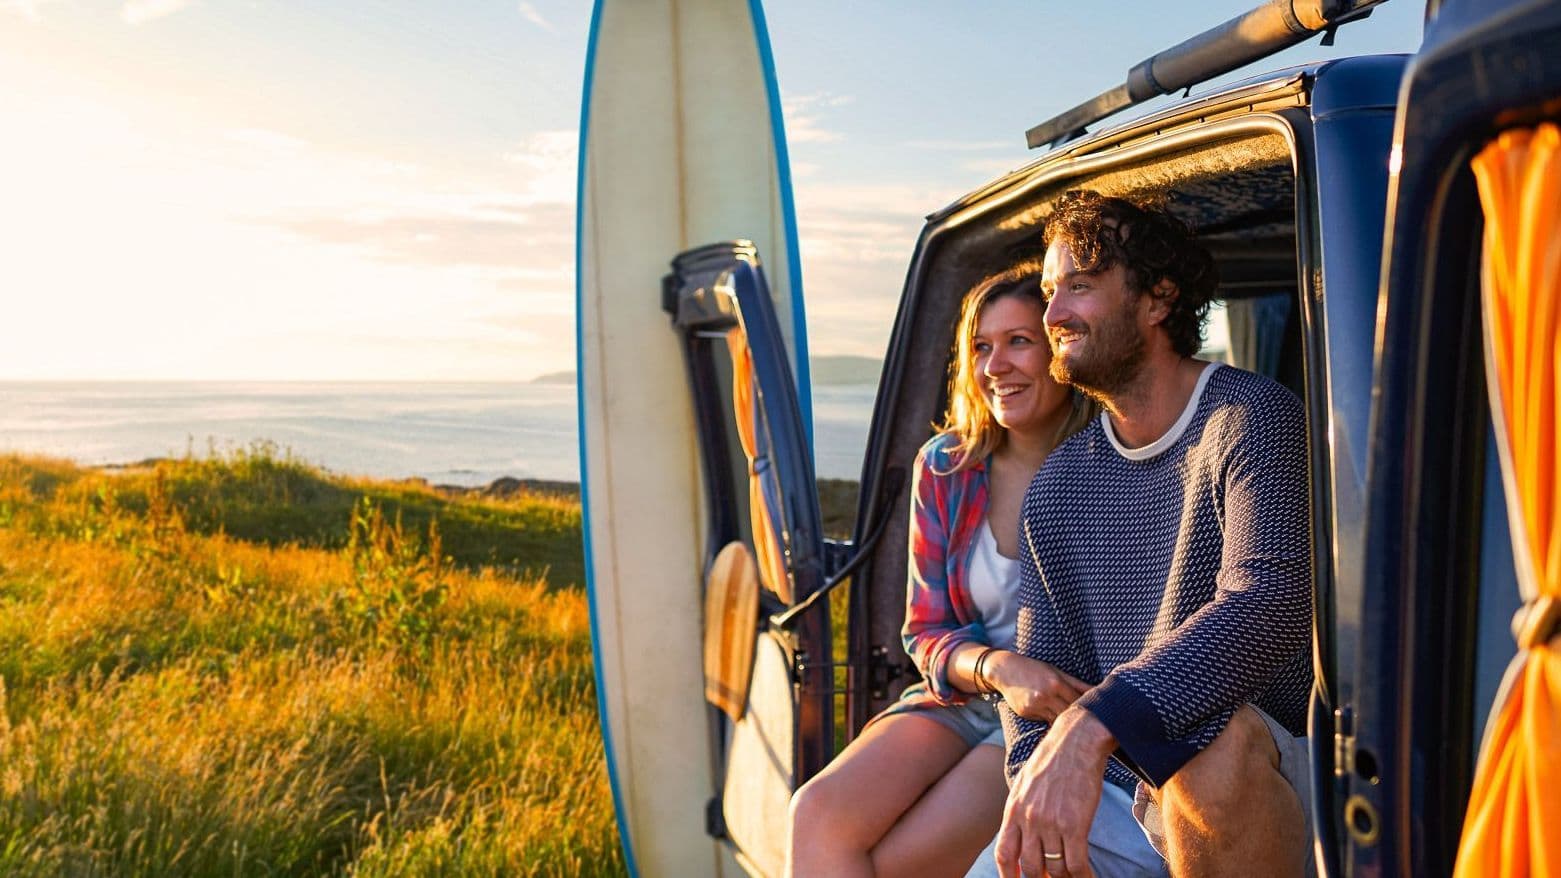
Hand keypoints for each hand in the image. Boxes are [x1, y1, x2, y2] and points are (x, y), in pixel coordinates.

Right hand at [986, 652, 1089, 721]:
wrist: (1005, 670)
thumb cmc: (1035, 669)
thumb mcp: (1056, 671)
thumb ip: (1076, 683)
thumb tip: (1097, 690)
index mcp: (1056, 683)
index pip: (1078, 700)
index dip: (1088, 706)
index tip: (1098, 711)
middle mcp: (1046, 695)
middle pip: (1069, 712)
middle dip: (1079, 716)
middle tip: (1090, 723)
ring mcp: (1035, 705)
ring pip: (1057, 719)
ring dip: (1066, 721)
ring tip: (1075, 725)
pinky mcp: (1027, 712)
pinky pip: (1045, 720)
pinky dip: (1052, 720)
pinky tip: (1057, 722)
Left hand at [995, 707, 1113, 877]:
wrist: (1075, 742)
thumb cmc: (1052, 760)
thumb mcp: (1024, 783)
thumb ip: (1020, 810)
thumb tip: (1020, 834)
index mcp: (1014, 810)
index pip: (1004, 853)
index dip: (1008, 875)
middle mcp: (1029, 819)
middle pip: (1030, 866)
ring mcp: (1051, 823)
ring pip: (1055, 868)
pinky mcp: (1075, 824)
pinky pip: (1076, 862)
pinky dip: (1082, 875)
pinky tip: (1087, 877)